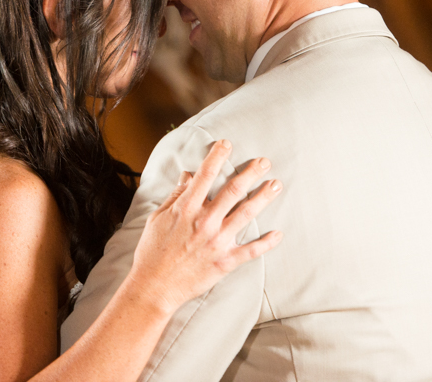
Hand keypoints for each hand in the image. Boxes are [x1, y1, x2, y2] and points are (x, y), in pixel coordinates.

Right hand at [127, 139, 282, 315]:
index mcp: (186, 208)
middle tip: (265, 161)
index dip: (217, 156)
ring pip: (246, 214)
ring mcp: (217, 242)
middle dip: (251, 173)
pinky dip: (266, 243)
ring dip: (263, 197)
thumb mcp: (158, 218)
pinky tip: (279, 234)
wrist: (154, 288)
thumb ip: (176, 196)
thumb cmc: (152, 252)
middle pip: (233, 190)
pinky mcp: (225, 262)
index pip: (205, 174)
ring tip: (276, 185)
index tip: (227, 144)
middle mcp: (205, 222)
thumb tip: (188, 175)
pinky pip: (251, 250)